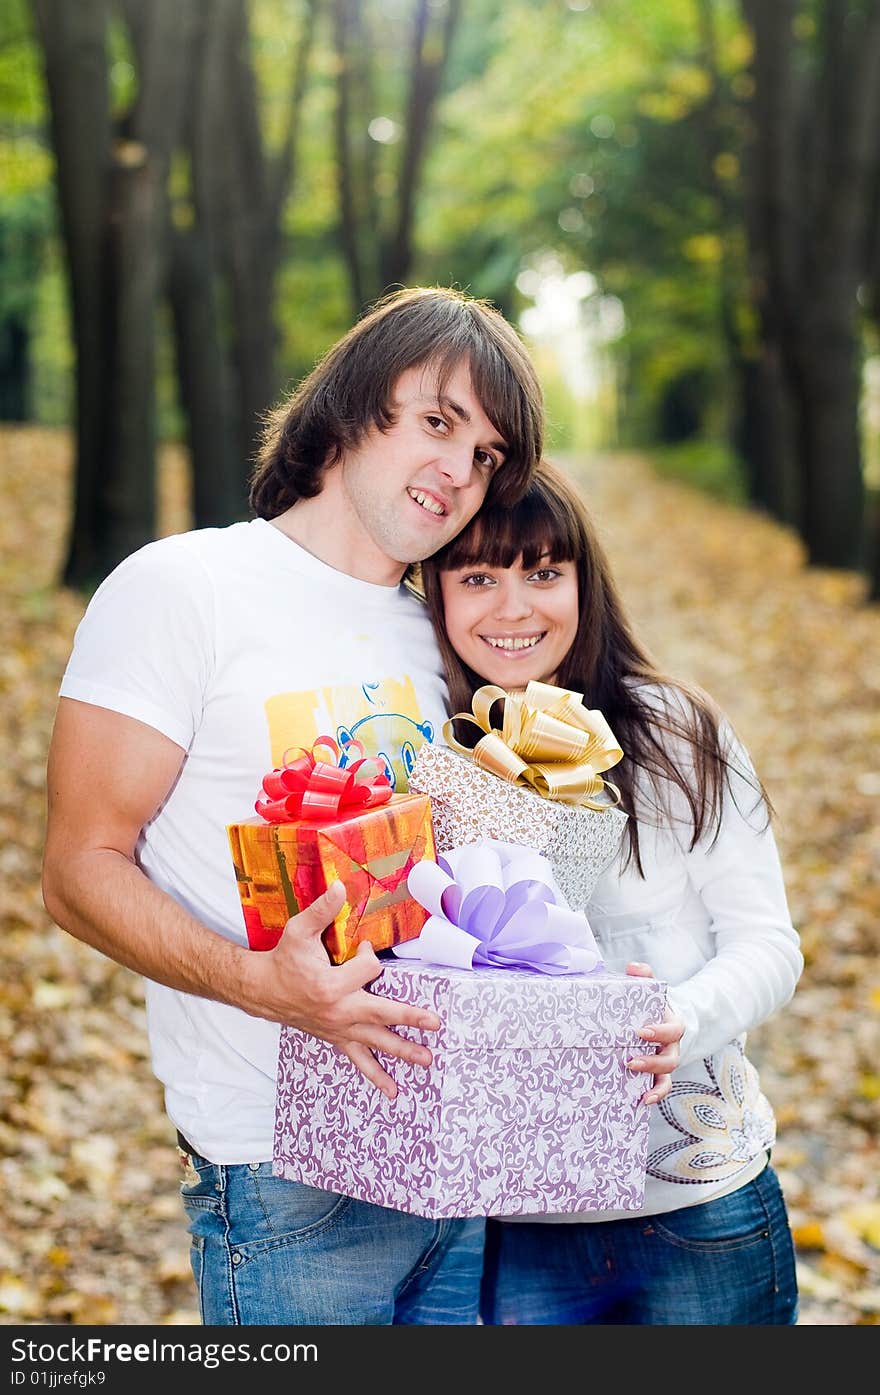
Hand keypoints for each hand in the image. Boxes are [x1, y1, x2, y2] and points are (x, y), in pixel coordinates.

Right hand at [243, 881, 440, 1100]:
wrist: (263, 991)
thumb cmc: (284, 960)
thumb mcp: (298, 931)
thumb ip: (322, 911)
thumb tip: (340, 885)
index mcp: (331, 984)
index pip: (367, 969)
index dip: (367, 955)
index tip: (361, 947)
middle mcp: (338, 1011)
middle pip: (381, 1014)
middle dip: (410, 1018)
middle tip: (435, 1024)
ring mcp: (339, 1028)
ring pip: (375, 1043)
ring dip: (402, 1052)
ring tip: (427, 1061)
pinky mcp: (337, 1038)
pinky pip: (359, 1060)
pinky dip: (376, 1076)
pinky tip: (394, 1090)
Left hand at [624, 960, 682, 1105]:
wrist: (661, 1021)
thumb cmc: (652, 1005)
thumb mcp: (651, 989)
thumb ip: (644, 975)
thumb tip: (633, 968)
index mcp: (672, 1024)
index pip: (672, 1029)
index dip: (659, 1032)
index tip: (640, 1031)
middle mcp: (672, 1046)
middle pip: (670, 1058)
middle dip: (652, 1062)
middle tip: (630, 1061)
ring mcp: (667, 1061)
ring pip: (667, 1076)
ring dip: (654, 1083)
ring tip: (639, 1090)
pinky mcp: (659, 1074)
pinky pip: (661, 1087)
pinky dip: (655, 1094)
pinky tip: (641, 1101)